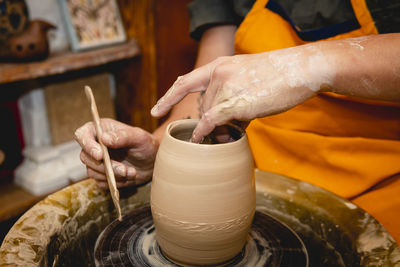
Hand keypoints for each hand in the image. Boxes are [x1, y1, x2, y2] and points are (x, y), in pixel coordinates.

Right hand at [74, 118, 158, 187]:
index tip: (100, 155)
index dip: (87, 145)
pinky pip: (100, 182)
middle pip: (85, 157)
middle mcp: (95, 145)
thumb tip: (104, 138)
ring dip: (113, 175)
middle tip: (125, 170)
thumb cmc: (146, 145)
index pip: (82, 135)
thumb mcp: (139, 137)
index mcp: (100, 130)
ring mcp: (97, 161)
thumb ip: (122, 136)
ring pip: (92, 171)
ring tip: (132, 172)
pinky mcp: (102, 175)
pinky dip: (115, 182)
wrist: (152, 162)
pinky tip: (128, 177)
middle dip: (105, 166)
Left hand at [151, 44, 330, 141]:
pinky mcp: (236, 102)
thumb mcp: (248, 79)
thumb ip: (231, 97)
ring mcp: (226, 87)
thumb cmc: (278, 76)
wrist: (301, 69)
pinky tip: (200, 140)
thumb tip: (223, 126)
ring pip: (211, 115)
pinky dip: (204, 133)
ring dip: (220, 128)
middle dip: (210, 121)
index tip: (156, 110)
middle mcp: (219, 73)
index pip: (186, 81)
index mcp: (220, 65)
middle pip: (203, 106)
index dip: (169, 97)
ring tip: (237, 129)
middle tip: (226, 132)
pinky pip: (212, 121)